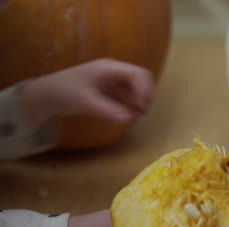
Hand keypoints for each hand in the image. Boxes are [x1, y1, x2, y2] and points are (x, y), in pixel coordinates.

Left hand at [19, 58, 153, 124]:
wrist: (47, 95)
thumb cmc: (65, 93)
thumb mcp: (86, 103)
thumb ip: (107, 111)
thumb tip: (128, 119)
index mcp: (109, 68)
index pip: (137, 74)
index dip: (144, 89)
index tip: (142, 107)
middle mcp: (114, 71)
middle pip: (140, 78)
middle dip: (145, 94)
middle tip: (142, 112)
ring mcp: (113, 79)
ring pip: (136, 86)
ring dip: (140, 99)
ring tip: (137, 115)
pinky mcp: (110, 88)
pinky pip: (128, 94)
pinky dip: (131, 103)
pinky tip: (128, 114)